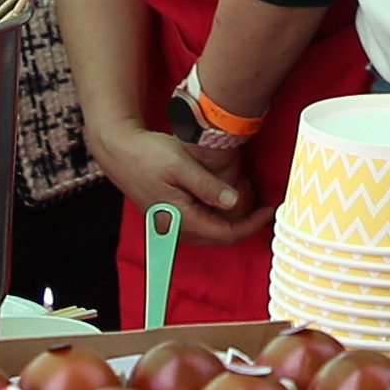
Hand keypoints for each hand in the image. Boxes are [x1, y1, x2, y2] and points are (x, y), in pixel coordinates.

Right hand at [91, 116, 271, 249]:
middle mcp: (176, 228)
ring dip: (231, 220)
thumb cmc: (149, 154)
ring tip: (246, 196)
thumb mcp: (182, 165)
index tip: (269, 211)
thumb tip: (234, 202)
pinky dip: (218, 215)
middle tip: (261, 203)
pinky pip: (201, 224)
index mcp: (182, 218)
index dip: (252, 225)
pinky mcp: (169, 217)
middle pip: (221, 237)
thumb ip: (208, 186)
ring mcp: (172, 225)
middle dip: (245, 223)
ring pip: (211, 232)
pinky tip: (225, 197)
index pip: (227, 233)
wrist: (120, 151)